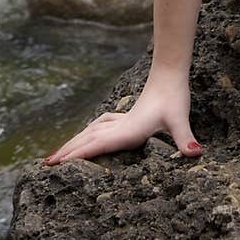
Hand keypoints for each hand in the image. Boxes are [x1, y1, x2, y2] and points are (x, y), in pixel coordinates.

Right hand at [43, 74, 201, 165]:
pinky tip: (87, 134)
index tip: (56, 164)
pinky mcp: (126, 118)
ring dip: (73, 143)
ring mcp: (121, 121)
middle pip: (87, 139)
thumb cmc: (175, 98)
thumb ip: (185, 138)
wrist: (170, 74)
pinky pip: (99, 127)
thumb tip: (195, 153)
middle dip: (66, 151)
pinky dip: (87, 133)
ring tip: (56, 155)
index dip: (76, 155)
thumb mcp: (180, 120)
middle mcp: (119, 126)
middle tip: (44, 164)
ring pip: (90, 132)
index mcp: (128, 130)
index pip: (97, 145)